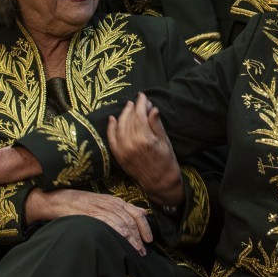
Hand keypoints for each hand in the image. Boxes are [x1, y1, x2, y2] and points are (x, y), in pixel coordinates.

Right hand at [25, 188, 152, 254]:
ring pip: (122, 224)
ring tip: (134, 252)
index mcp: (115, 201)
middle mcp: (111, 204)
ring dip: (130, 239)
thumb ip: (123, 209)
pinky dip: (117, 233)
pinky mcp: (91, 214)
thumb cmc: (82, 203)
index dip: (145, 227)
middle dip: (139, 238)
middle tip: (142, 252)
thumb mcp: (105, 203)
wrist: (59, 199)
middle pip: (131, 221)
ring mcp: (100, 208)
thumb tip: (143, 212)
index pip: (136, 213)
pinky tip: (121, 242)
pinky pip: (108, 223)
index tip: (149, 240)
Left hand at [108, 93, 182, 207]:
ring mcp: (123, 150)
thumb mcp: (164, 140)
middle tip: (137, 100)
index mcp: (145, 139)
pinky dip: (111, 128)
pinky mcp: (119, 156)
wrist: (159, 181)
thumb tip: (152, 108)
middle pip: (130, 119)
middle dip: (134, 107)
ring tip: (128, 106)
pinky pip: (111, 139)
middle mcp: (131, 144)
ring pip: (120, 126)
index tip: (142, 95)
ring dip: (123, 114)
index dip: (141, 103)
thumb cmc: (166, 160)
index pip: (140, 115)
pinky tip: (113, 118)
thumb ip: (156, 124)